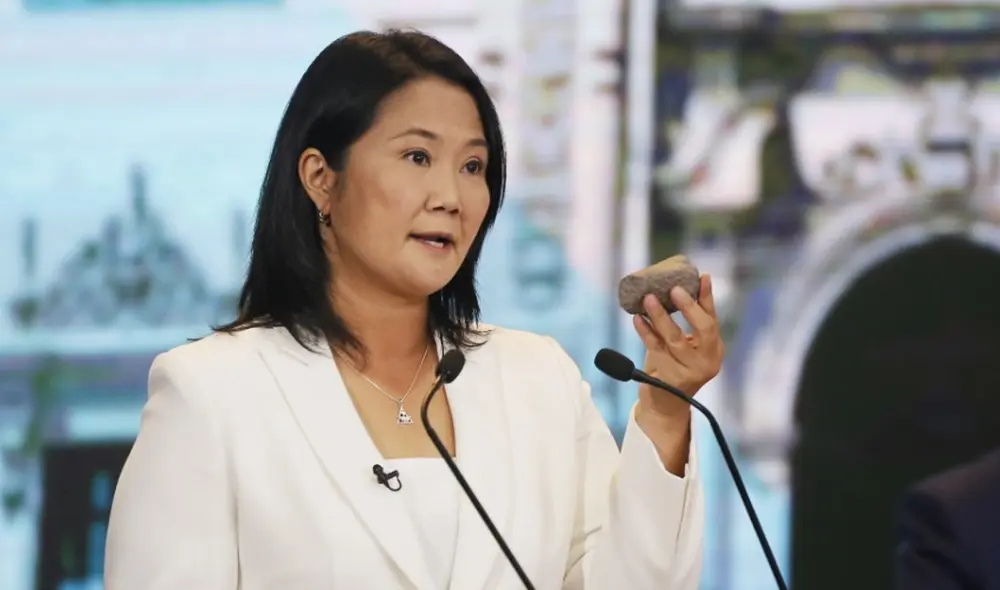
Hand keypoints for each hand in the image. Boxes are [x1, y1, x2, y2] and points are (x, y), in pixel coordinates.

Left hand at [632, 274, 724, 422]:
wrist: (665, 404)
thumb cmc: (674, 366)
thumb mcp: (687, 345)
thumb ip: (687, 322)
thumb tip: (677, 286)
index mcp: (715, 349)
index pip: (713, 318)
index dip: (707, 297)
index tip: (702, 276)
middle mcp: (708, 361)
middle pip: (703, 329)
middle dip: (689, 307)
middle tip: (674, 288)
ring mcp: (690, 371)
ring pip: (675, 339)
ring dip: (660, 317)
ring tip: (648, 299)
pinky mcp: (670, 378)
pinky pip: (655, 349)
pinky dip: (645, 332)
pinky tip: (638, 318)